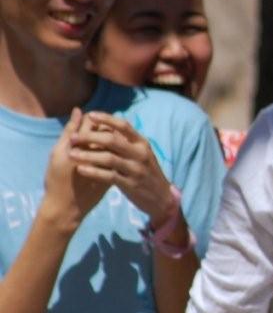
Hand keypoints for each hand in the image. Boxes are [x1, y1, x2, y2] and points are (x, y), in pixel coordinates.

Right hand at [41, 109, 110, 230]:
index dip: (93, 120)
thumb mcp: (58, 153)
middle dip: (104, 130)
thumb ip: (70, 131)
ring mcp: (108, 167)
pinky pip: (119, 159)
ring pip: (116, 146)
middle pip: (108, 132)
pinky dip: (115, 155)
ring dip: (111, 142)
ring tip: (102, 145)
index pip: (93, 123)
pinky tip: (109, 156)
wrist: (67, 207)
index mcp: (80, 146)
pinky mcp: (114, 175)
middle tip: (96, 133)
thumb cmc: (58, 178)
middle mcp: (97, 154)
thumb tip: (79, 110)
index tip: (89, 123)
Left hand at [68, 111, 175, 225]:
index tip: (90, 115)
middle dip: (90, 137)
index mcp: (142, 143)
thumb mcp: (141, 154)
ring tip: (71, 154)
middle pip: (112, 140)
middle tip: (72, 138)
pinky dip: (94, 172)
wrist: (161, 197)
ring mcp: (136, 170)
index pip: (124, 126)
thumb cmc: (146, 173)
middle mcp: (140, 154)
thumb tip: (108, 126)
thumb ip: (126, 142)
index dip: (107, 119)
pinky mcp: (131, 184)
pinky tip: (81, 169)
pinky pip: (109, 176)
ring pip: (109, 158)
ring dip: (88, 155)